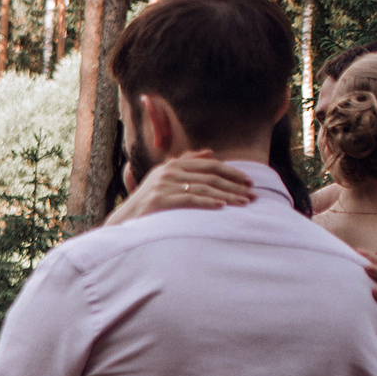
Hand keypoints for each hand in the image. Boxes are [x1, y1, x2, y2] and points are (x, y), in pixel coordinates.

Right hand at [105, 151, 253, 224]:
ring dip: (228, 196)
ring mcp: (163, 185)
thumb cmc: (147, 204)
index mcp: (172, 165)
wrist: (122, 223)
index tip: (250, 182)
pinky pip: (190, 199)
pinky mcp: (159, 200)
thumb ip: (185, 164)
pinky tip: (222, 207)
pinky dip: (208, 203)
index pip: (210, 165)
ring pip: (204, 188)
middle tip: (254, 196)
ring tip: (245, 204)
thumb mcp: (164, 180)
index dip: (232, 172)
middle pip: (210, 177)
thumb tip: (210, 152)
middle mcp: (168, 171)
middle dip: (235, 187)